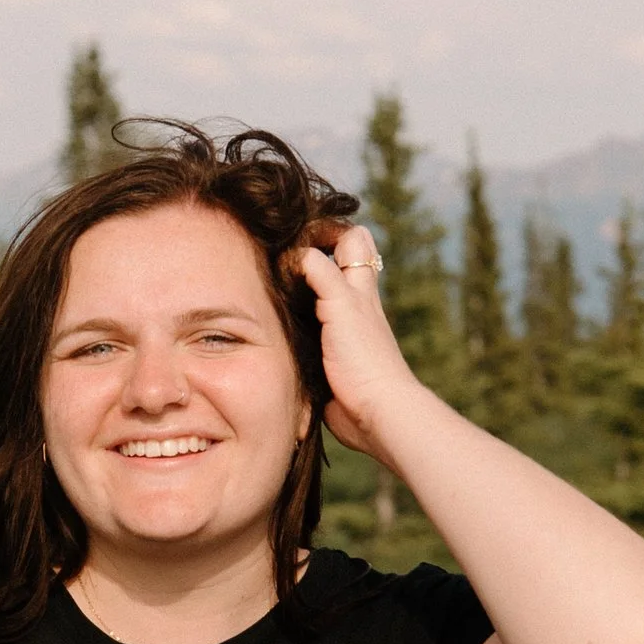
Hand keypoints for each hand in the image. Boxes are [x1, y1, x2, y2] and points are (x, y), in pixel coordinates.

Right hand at [292, 225, 424, 457]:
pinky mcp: (327, 356)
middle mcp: (352, 305)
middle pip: (337, 264)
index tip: (299, 235)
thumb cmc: (364, 359)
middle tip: (283, 257)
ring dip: (297, 290)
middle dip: (313, 253)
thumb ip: (322, 274)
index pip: (354, 239)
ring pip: (318, 297)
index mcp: (360, 287)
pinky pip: (307, 329)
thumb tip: (300, 252)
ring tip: (269, 287)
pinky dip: (292, 322)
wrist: (374, 413)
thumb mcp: (342, 305)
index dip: (329, 229)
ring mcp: (340, 331)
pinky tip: (273, 325)